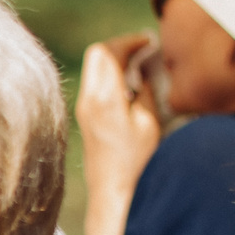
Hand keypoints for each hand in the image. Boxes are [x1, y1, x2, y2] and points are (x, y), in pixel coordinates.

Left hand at [77, 32, 161, 234]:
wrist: (114, 193)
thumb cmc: (137, 161)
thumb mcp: (150, 121)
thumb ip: (144, 89)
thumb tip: (141, 68)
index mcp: (105, 97)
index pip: (108, 51)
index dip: (129, 41)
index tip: (148, 41)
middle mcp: (89, 100)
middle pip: (96, 55)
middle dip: (120, 46)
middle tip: (143, 48)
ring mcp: (84, 109)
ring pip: (94, 68)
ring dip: (115, 60)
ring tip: (139, 64)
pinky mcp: (86, 118)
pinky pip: (95, 83)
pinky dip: (111, 75)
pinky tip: (130, 84)